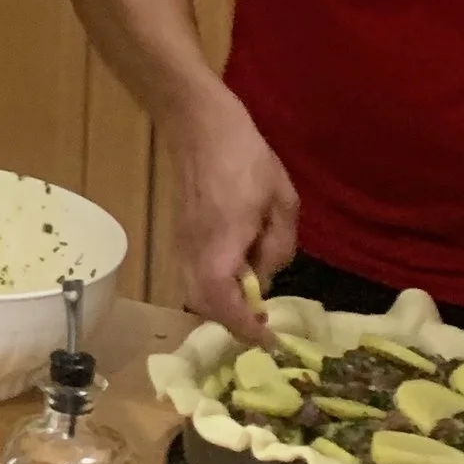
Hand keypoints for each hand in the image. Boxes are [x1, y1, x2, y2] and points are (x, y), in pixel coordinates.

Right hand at [162, 87, 296, 338]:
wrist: (197, 124)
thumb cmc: (244, 156)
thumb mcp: (281, 200)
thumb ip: (279, 246)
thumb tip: (266, 275)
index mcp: (222, 244)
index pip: (223, 304)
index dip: (245, 329)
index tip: (270, 339)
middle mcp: (195, 251)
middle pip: (204, 305)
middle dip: (233, 321)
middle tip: (263, 320)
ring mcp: (183, 244)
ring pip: (195, 292)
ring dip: (223, 304)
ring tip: (254, 296)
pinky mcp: (181, 235)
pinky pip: (195, 274)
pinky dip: (216, 285)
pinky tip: (241, 269)